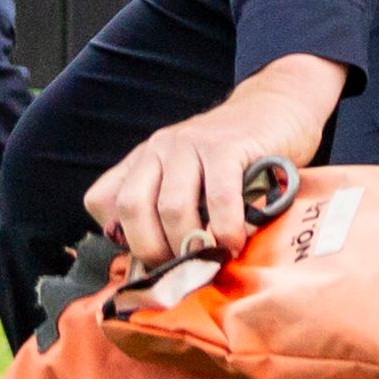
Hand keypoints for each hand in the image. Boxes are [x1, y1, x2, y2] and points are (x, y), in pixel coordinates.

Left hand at [80, 54, 343, 270]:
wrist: (276, 108)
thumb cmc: (233, 160)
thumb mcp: (190, 181)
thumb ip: (170, 212)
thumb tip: (161, 268)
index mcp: (141, 162)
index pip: (102, 201)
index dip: (121, 238)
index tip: (152, 260)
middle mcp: (157, 149)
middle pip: (131, 207)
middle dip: (153, 249)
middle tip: (182, 270)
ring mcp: (189, 144)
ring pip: (171, 207)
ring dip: (191, 246)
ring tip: (211, 260)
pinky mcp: (226, 146)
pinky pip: (218, 197)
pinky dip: (225, 229)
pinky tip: (235, 242)